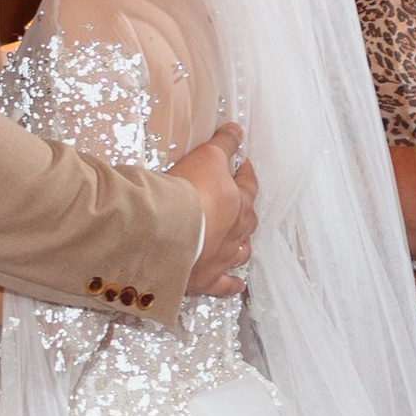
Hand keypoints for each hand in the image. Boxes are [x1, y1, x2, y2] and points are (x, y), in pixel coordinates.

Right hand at [179, 130, 255, 298]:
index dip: (246, 175)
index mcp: (239, 203)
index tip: (243, 168)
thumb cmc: (187, 193)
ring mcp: (224, 257)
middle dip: (244, 210)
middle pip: (248, 220)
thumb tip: (235, 130)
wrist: (167, 232)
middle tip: (238, 202)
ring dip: (241, 245)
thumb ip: (222, 145)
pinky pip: (225, 285)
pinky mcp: (207, 279)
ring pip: (241, 251)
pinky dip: (232, 284)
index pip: (248, 186)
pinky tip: (237, 285)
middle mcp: (237, 233)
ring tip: (239, 240)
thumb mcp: (206, 157)